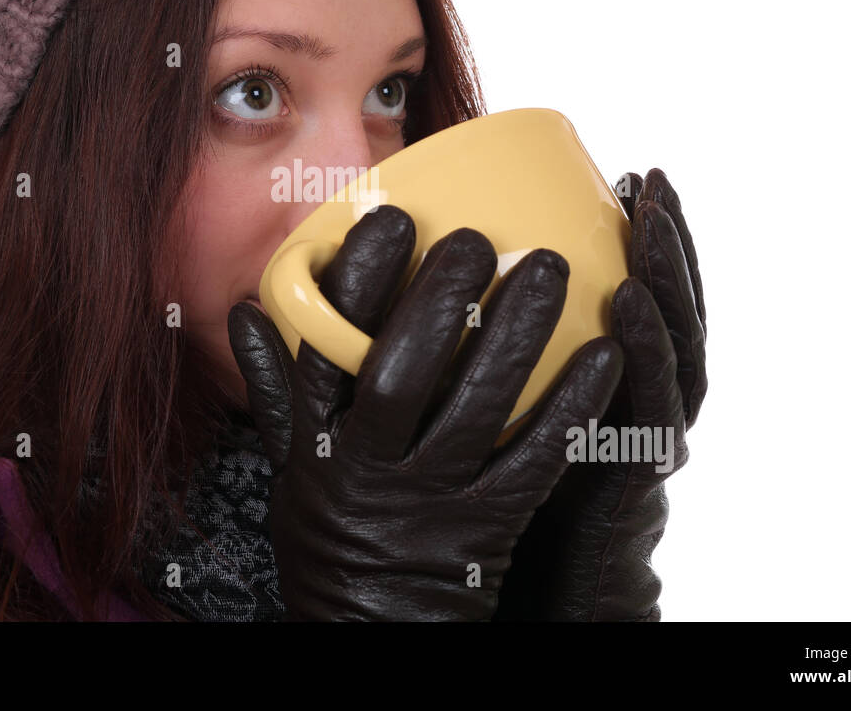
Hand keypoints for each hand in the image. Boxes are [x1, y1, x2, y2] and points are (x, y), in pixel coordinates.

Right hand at [228, 205, 623, 620]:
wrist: (368, 633)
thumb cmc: (332, 533)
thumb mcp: (290, 465)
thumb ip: (275, 388)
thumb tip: (245, 310)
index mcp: (317, 441)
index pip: (326, 350)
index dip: (357, 282)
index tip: (391, 218)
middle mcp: (368, 468)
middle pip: (401, 372)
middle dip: (439, 300)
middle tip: (477, 239)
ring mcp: (431, 499)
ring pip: (476, 408)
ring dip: (516, 335)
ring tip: (547, 270)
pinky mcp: (490, 528)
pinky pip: (536, 462)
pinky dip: (571, 408)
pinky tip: (605, 357)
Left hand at [494, 167, 706, 620]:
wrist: (541, 575)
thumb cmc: (505, 476)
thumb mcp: (495, 395)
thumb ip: (478, 340)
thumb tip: (420, 269)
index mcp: (613, 370)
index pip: (643, 289)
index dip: (642, 235)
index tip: (624, 175)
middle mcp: (644, 394)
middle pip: (671, 305)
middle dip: (666, 239)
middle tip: (650, 181)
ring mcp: (651, 428)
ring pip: (676, 342)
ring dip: (666, 276)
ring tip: (648, 218)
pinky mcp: (640, 468)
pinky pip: (650, 402)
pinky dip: (645, 349)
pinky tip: (628, 303)